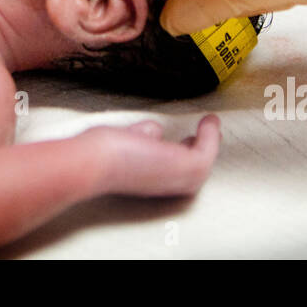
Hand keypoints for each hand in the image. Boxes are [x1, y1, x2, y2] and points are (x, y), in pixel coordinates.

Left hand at [83, 115, 220, 196]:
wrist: (95, 162)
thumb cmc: (100, 155)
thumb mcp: (130, 143)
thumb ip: (145, 138)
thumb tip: (154, 131)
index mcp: (152, 180)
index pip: (175, 169)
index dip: (185, 151)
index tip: (191, 138)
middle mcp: (167, 185)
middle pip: (195, 169)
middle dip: (204, 147)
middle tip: (209, 130)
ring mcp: (179, 179)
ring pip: (204, 162)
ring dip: (211, 140)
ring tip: (211, 122)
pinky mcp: (187, 168)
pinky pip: (209, 153)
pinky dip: (211, 136)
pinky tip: (208, 121)